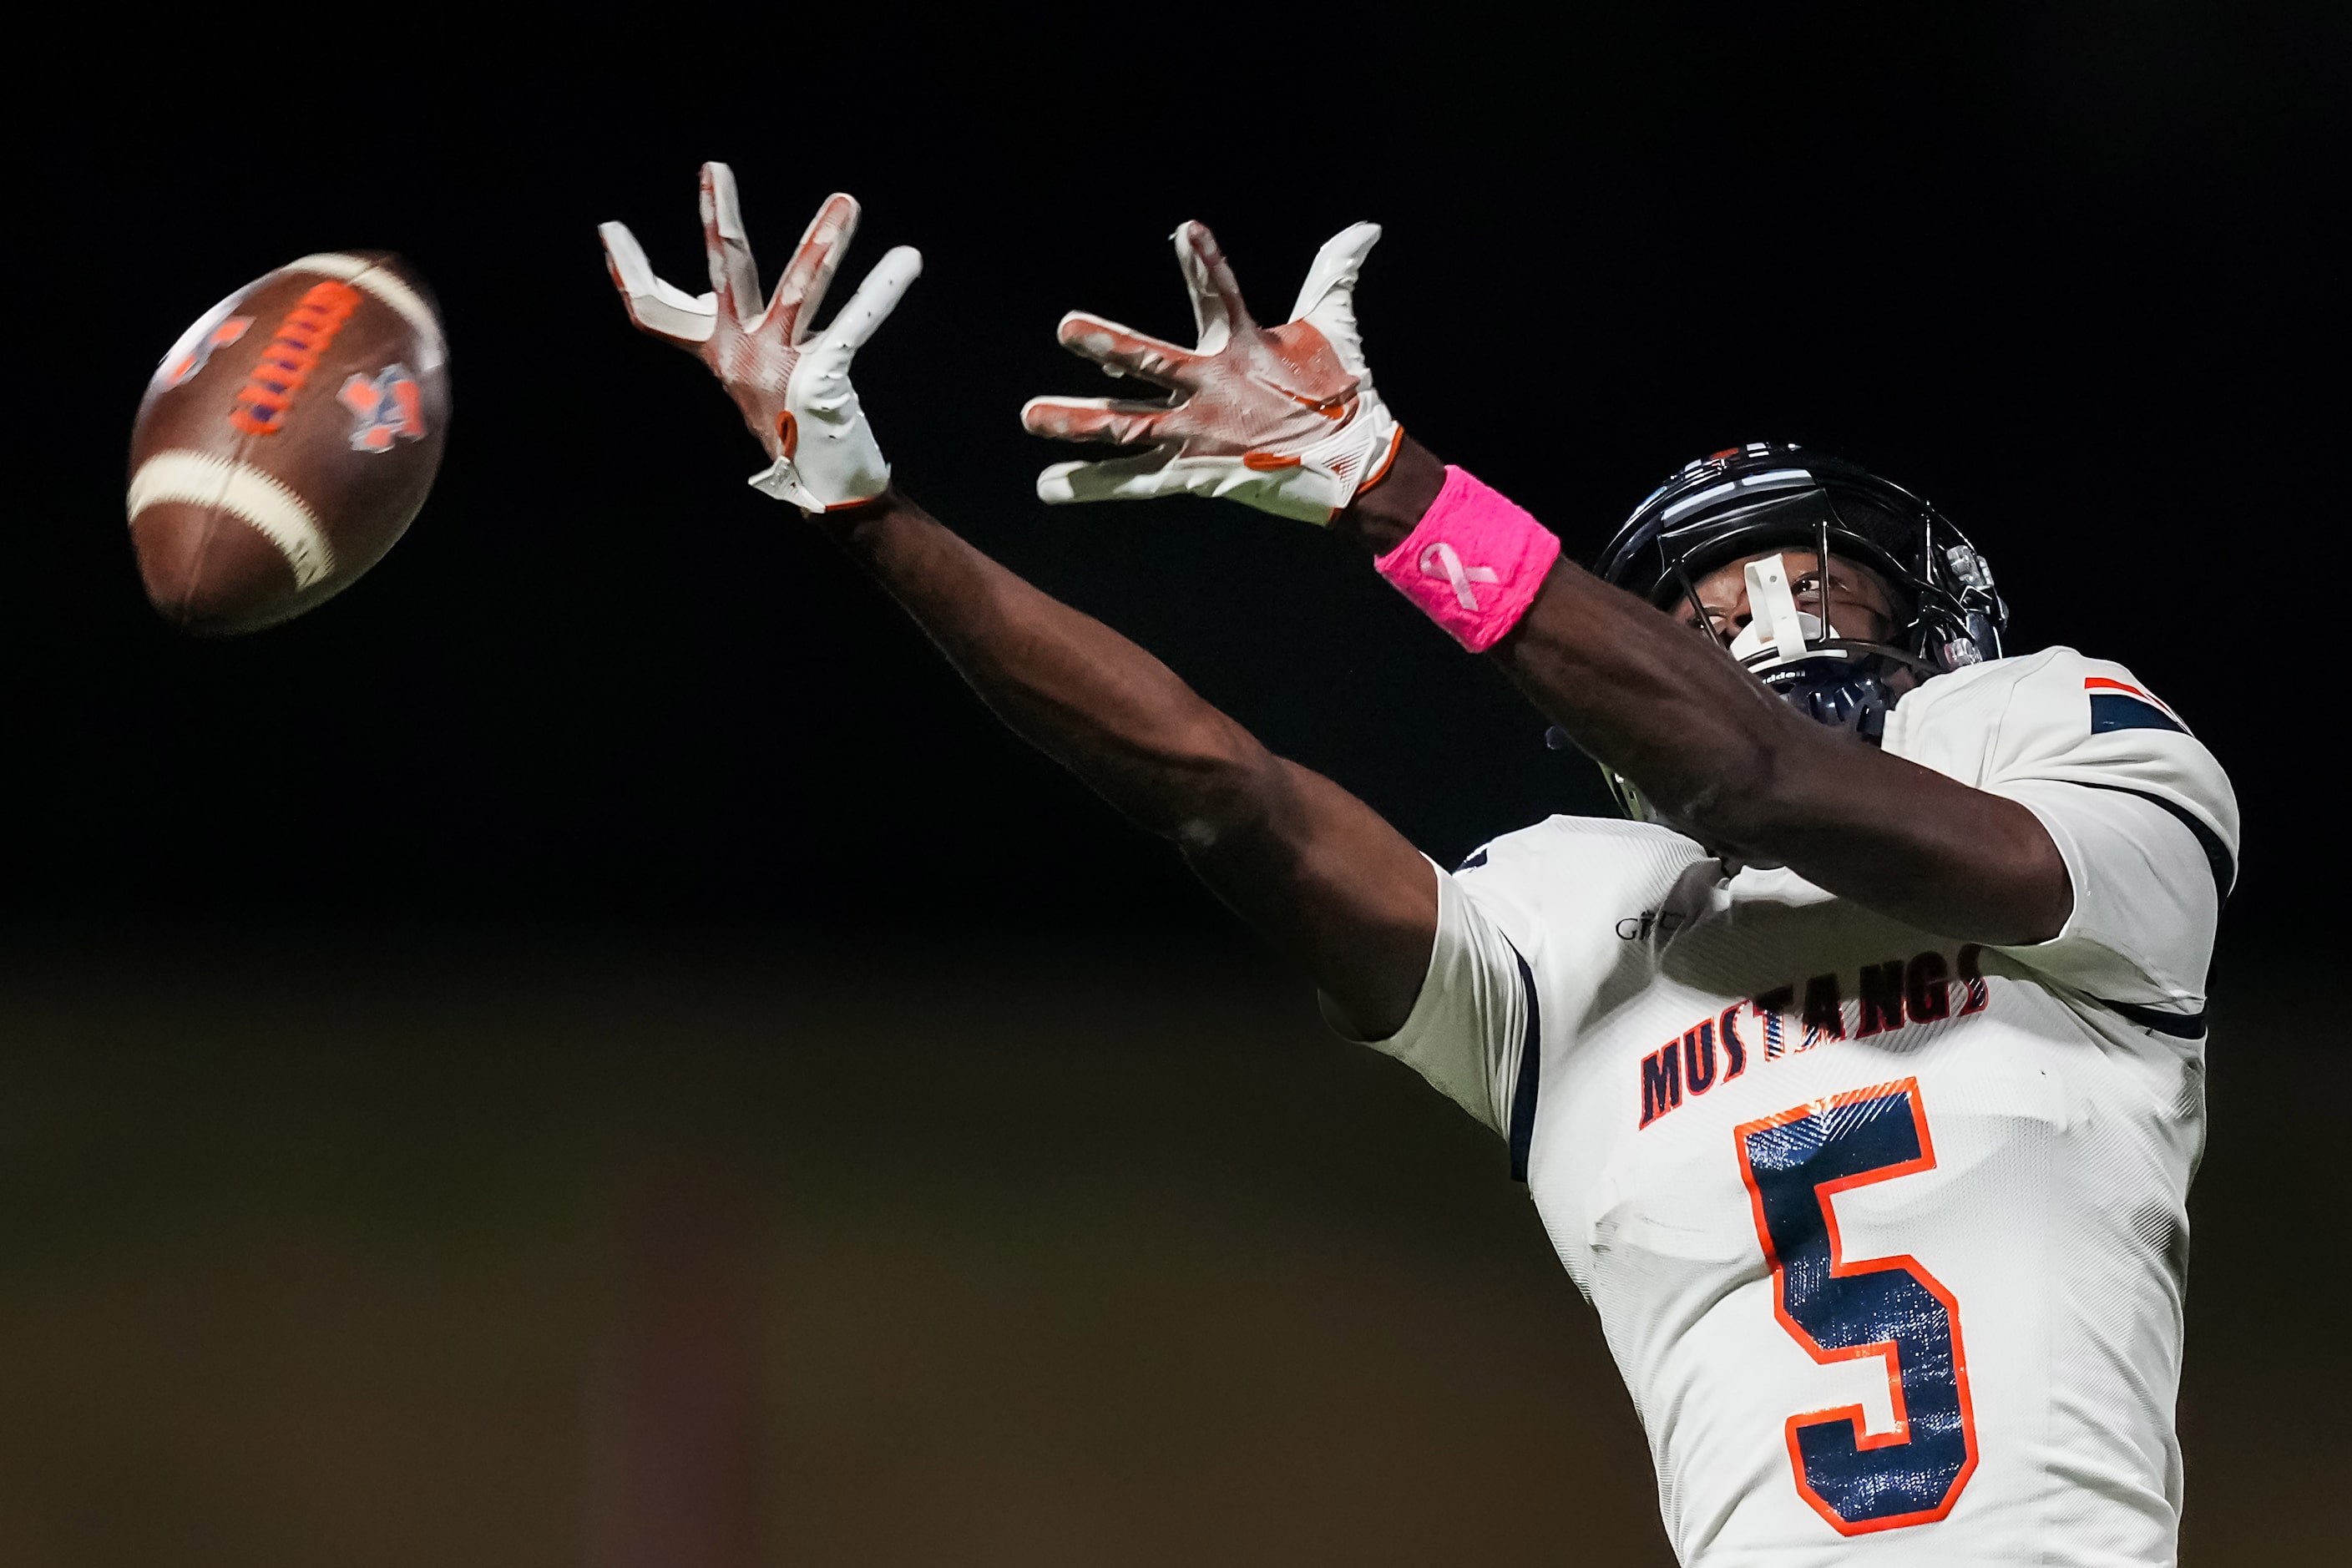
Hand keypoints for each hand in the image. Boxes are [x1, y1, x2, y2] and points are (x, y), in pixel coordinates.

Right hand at [599, 164, 920, 512]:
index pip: (656, 313)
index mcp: (717, 353)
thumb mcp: (741, 370)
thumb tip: (692, 291)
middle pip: (724, 276)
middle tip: (713, 167)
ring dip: (825, 242)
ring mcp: (779, 367)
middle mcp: (739, 357)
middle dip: (719, 218)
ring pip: (799, 290)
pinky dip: (882, 291)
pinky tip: (907, 261)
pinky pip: (854, 325)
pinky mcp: (821, 380)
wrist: (820, 489)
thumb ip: (716, 328)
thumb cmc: (785, 419)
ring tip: (847, 201)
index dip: (629, 274)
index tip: (609, 231)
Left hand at [1022, 221, 1400, 524]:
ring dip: (1078, 421)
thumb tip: (1368, 227)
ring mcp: (1201, 434)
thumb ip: (1335, 271)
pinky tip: (1047, 487)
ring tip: (1029, 416)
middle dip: (1112, 344)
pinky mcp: (1195, 474)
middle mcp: (1216, 389)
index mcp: (1246, 347)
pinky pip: (1136, 481)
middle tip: (1067, 327)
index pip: (1223, 295)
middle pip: (1156, 362)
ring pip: (1130, 425)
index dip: (1207, 263)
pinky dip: (1092, 486)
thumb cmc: (1342, 392)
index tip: (1185, 229)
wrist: (1355, 470)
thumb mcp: (1335, 326)